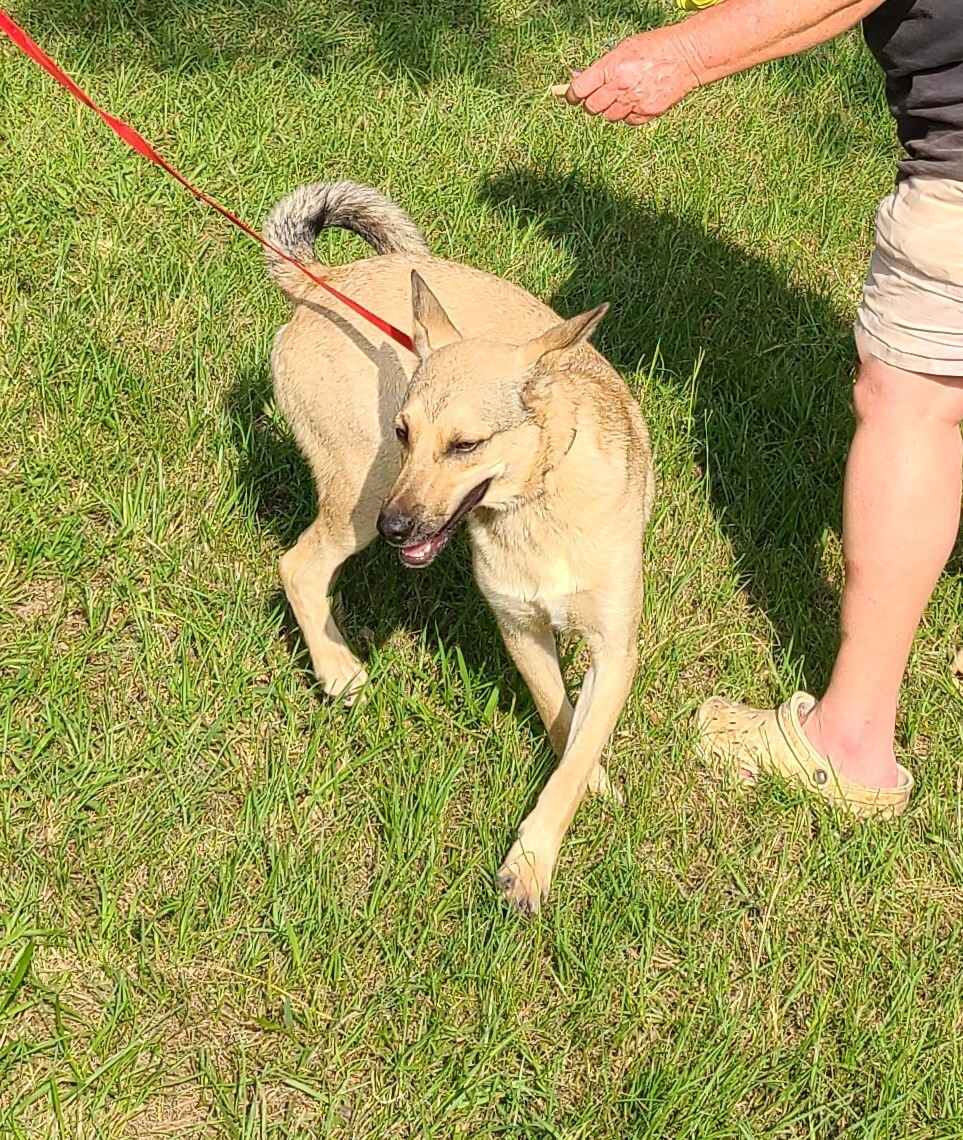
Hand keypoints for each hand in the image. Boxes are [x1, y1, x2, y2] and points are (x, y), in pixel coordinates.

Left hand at [565, 27, 700, 124]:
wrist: (686, 57)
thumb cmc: (654, 48)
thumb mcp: (623, 49)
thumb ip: (600, 66)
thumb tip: (576, 78)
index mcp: (611, 68)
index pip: (580, 90)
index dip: (572, 95)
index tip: (571, 97)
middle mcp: (620, 87)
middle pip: (592, 108)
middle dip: (593, 103)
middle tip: (601, 95)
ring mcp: (633, 103)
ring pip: (609, 117)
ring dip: (612, 109)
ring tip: (625, 95)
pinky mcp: (645, 113)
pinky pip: (628, 121)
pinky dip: (629, 114)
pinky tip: (638, 100)